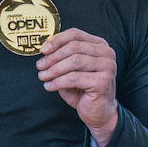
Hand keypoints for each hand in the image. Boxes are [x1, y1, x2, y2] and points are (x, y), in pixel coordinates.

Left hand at [37, 28, 118, 144]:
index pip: (75, 34)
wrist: (98, 112)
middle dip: (53, 57)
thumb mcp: (71, 70)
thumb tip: (45, 49)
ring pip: (74, 61)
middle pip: (74, 47)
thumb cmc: (83, 90)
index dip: (57, 40)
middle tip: (40, 66)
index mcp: (99, 45)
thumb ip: (62, 57)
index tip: (43, 50)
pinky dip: (58, 82)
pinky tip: (49, 86)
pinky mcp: (103, 81)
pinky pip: (74, 78)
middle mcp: (107, 53)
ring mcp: (107, 66)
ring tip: (43, 76)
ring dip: (54, 69)